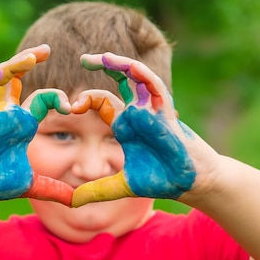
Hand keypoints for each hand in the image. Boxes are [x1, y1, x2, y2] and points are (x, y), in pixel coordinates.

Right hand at [0, 45, 74, 205]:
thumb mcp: (30, 186)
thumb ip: (53, 190)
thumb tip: (77, 202)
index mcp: (22, 124)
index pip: (42, 100)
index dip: (57, 98)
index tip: (73, 105)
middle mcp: (6, 113)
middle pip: (17, 78)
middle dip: (29, 60)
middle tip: (46, 49)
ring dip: (12, 66)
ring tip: (30, 57)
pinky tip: (1, 73)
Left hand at [71, 52, 207, 206]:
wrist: (188, 183)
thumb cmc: (159, 179)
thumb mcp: (120, 186)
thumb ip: (96, 191)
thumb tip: (71, 203)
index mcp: (124, 125)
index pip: (101, 102)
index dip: (86, 100)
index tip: (70, 106)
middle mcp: (136, 112)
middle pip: (118, 81)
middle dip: (103, 66)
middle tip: (84, 59)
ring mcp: (151, 110)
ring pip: (137, 77)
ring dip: (121, 64)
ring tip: (102, 56)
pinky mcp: (166, 113)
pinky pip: (155, 88)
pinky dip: (144, 76)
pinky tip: (131, 68)